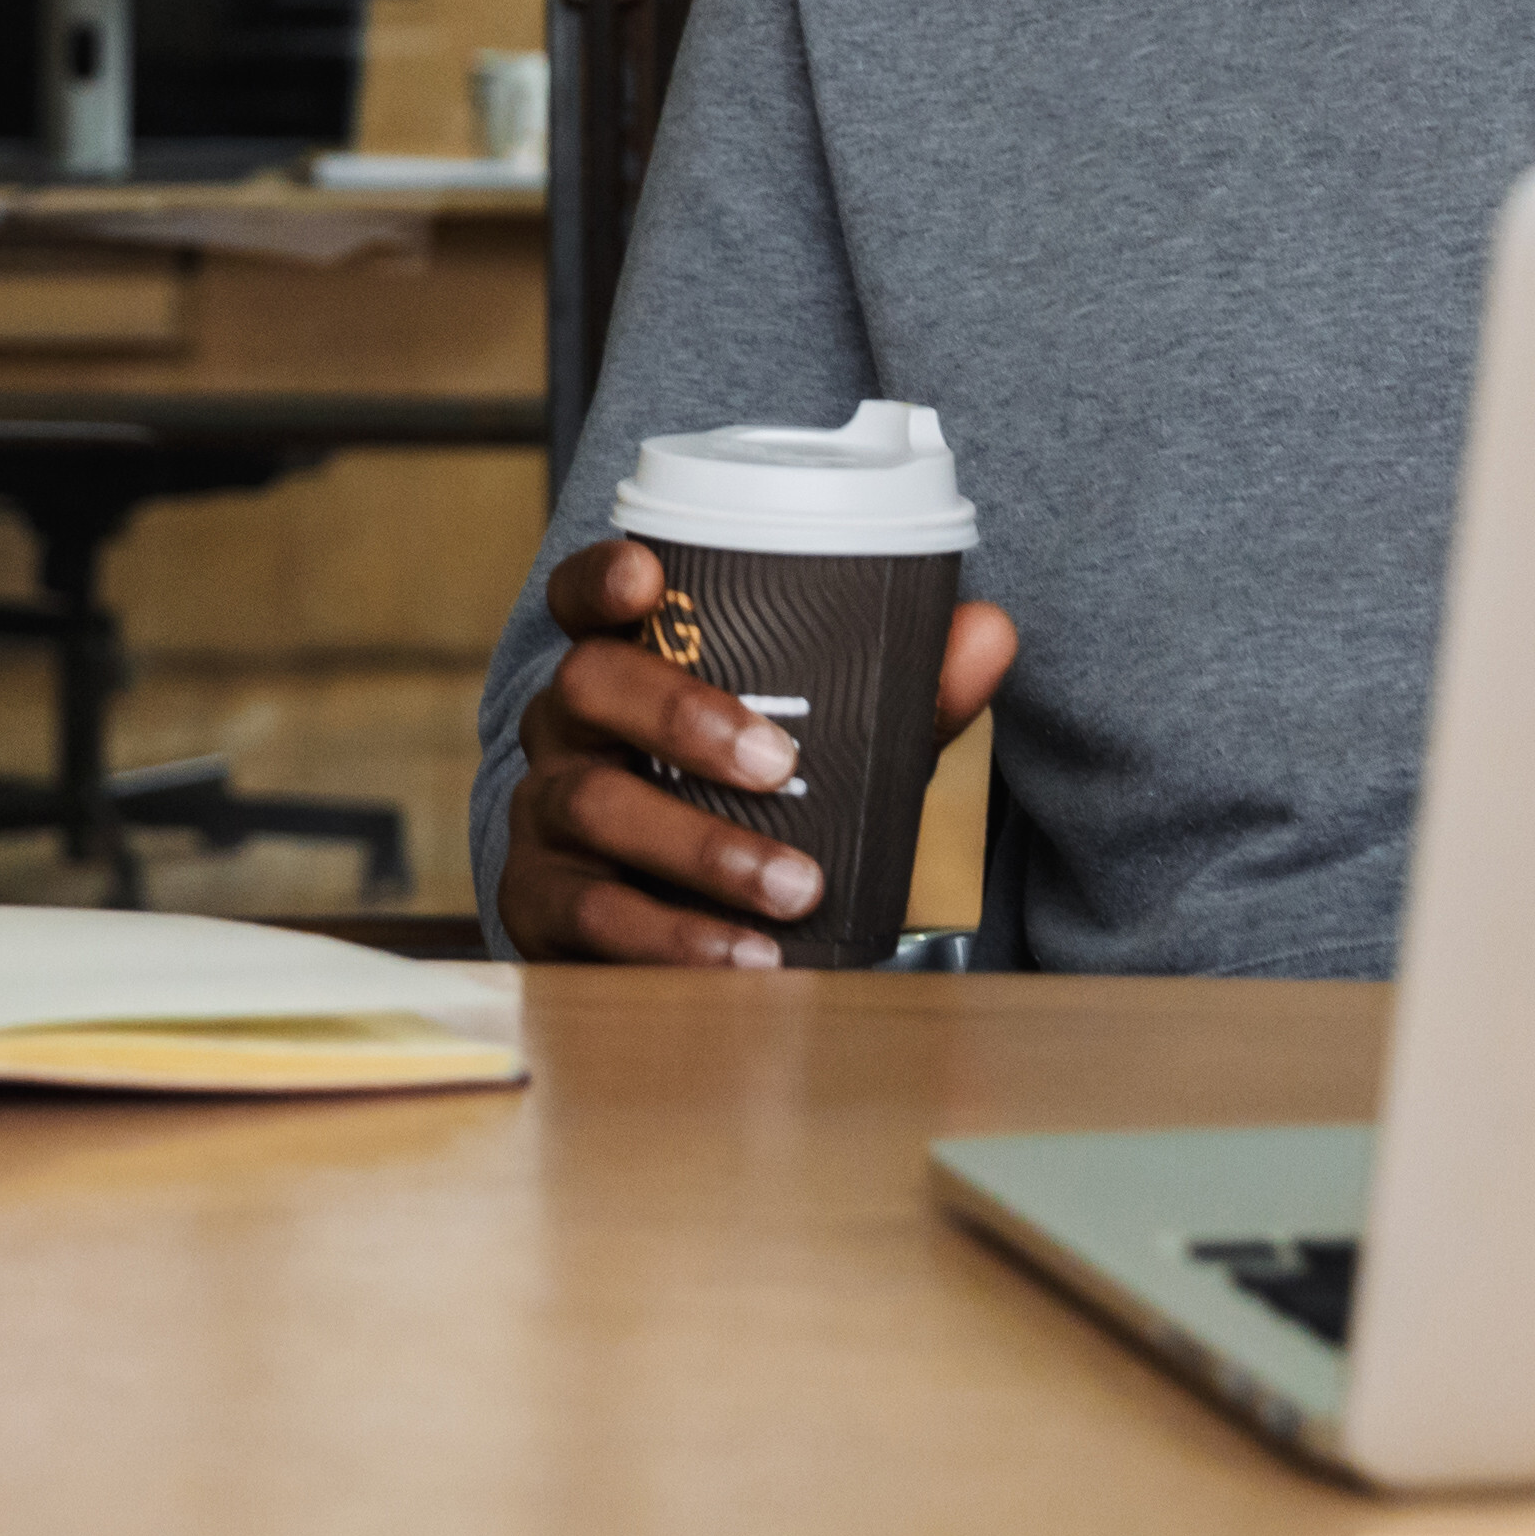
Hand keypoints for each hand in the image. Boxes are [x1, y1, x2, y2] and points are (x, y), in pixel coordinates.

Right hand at [499, 536, 1019, 967]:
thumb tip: (990, 631)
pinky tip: (746, 959)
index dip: (600, 579)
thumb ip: (901, 695)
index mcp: (619, 669)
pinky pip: (593, 916)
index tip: (646, 576)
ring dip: (702, 848)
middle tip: (778, 762)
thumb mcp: (823, 749)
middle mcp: (566, 732)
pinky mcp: (544, 910)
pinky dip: (675, 937)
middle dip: (679, 716)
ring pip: (593, 806)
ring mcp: (545, 820)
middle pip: (585, 687)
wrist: (675, 931)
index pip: (583, 602)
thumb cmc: (745, 808)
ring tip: (798, 887)